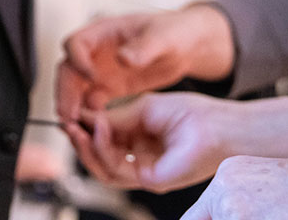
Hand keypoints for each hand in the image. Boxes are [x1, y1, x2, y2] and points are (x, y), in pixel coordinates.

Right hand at [56, 5, 234, 122]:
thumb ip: (143, 48)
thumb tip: (122, 58)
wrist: (187, 47)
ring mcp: (101, 70)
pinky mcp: (110, 87)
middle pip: (68, 69)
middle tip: (69, 114)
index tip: (90, 76)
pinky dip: (89, 113)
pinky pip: (91, 100)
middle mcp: (96, 51)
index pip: (76, 43)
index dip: (78, 60)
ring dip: (72, 106)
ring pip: (75, 87)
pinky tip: (94, 127)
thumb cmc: (174, 32)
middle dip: (66, 91)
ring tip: (75, 127)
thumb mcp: (162, 37)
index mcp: (103, 32)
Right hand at [63, 92, 234, 192]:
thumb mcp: (143, 108)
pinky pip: (117, 170)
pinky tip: (99, 128)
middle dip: (79, 141)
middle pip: (98, 157)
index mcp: (138, 139)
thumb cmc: (194, 115)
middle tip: (67, 124)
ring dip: (86, 148)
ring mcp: (145, 170)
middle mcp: (139, 157)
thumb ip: (115, 117)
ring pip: (102, 169)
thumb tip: (86, 117)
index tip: (69, 114)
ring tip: (79, 127)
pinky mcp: (151, 179)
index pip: (102, 139)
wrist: (220, 126)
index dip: (83, 128)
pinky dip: (103, 149)